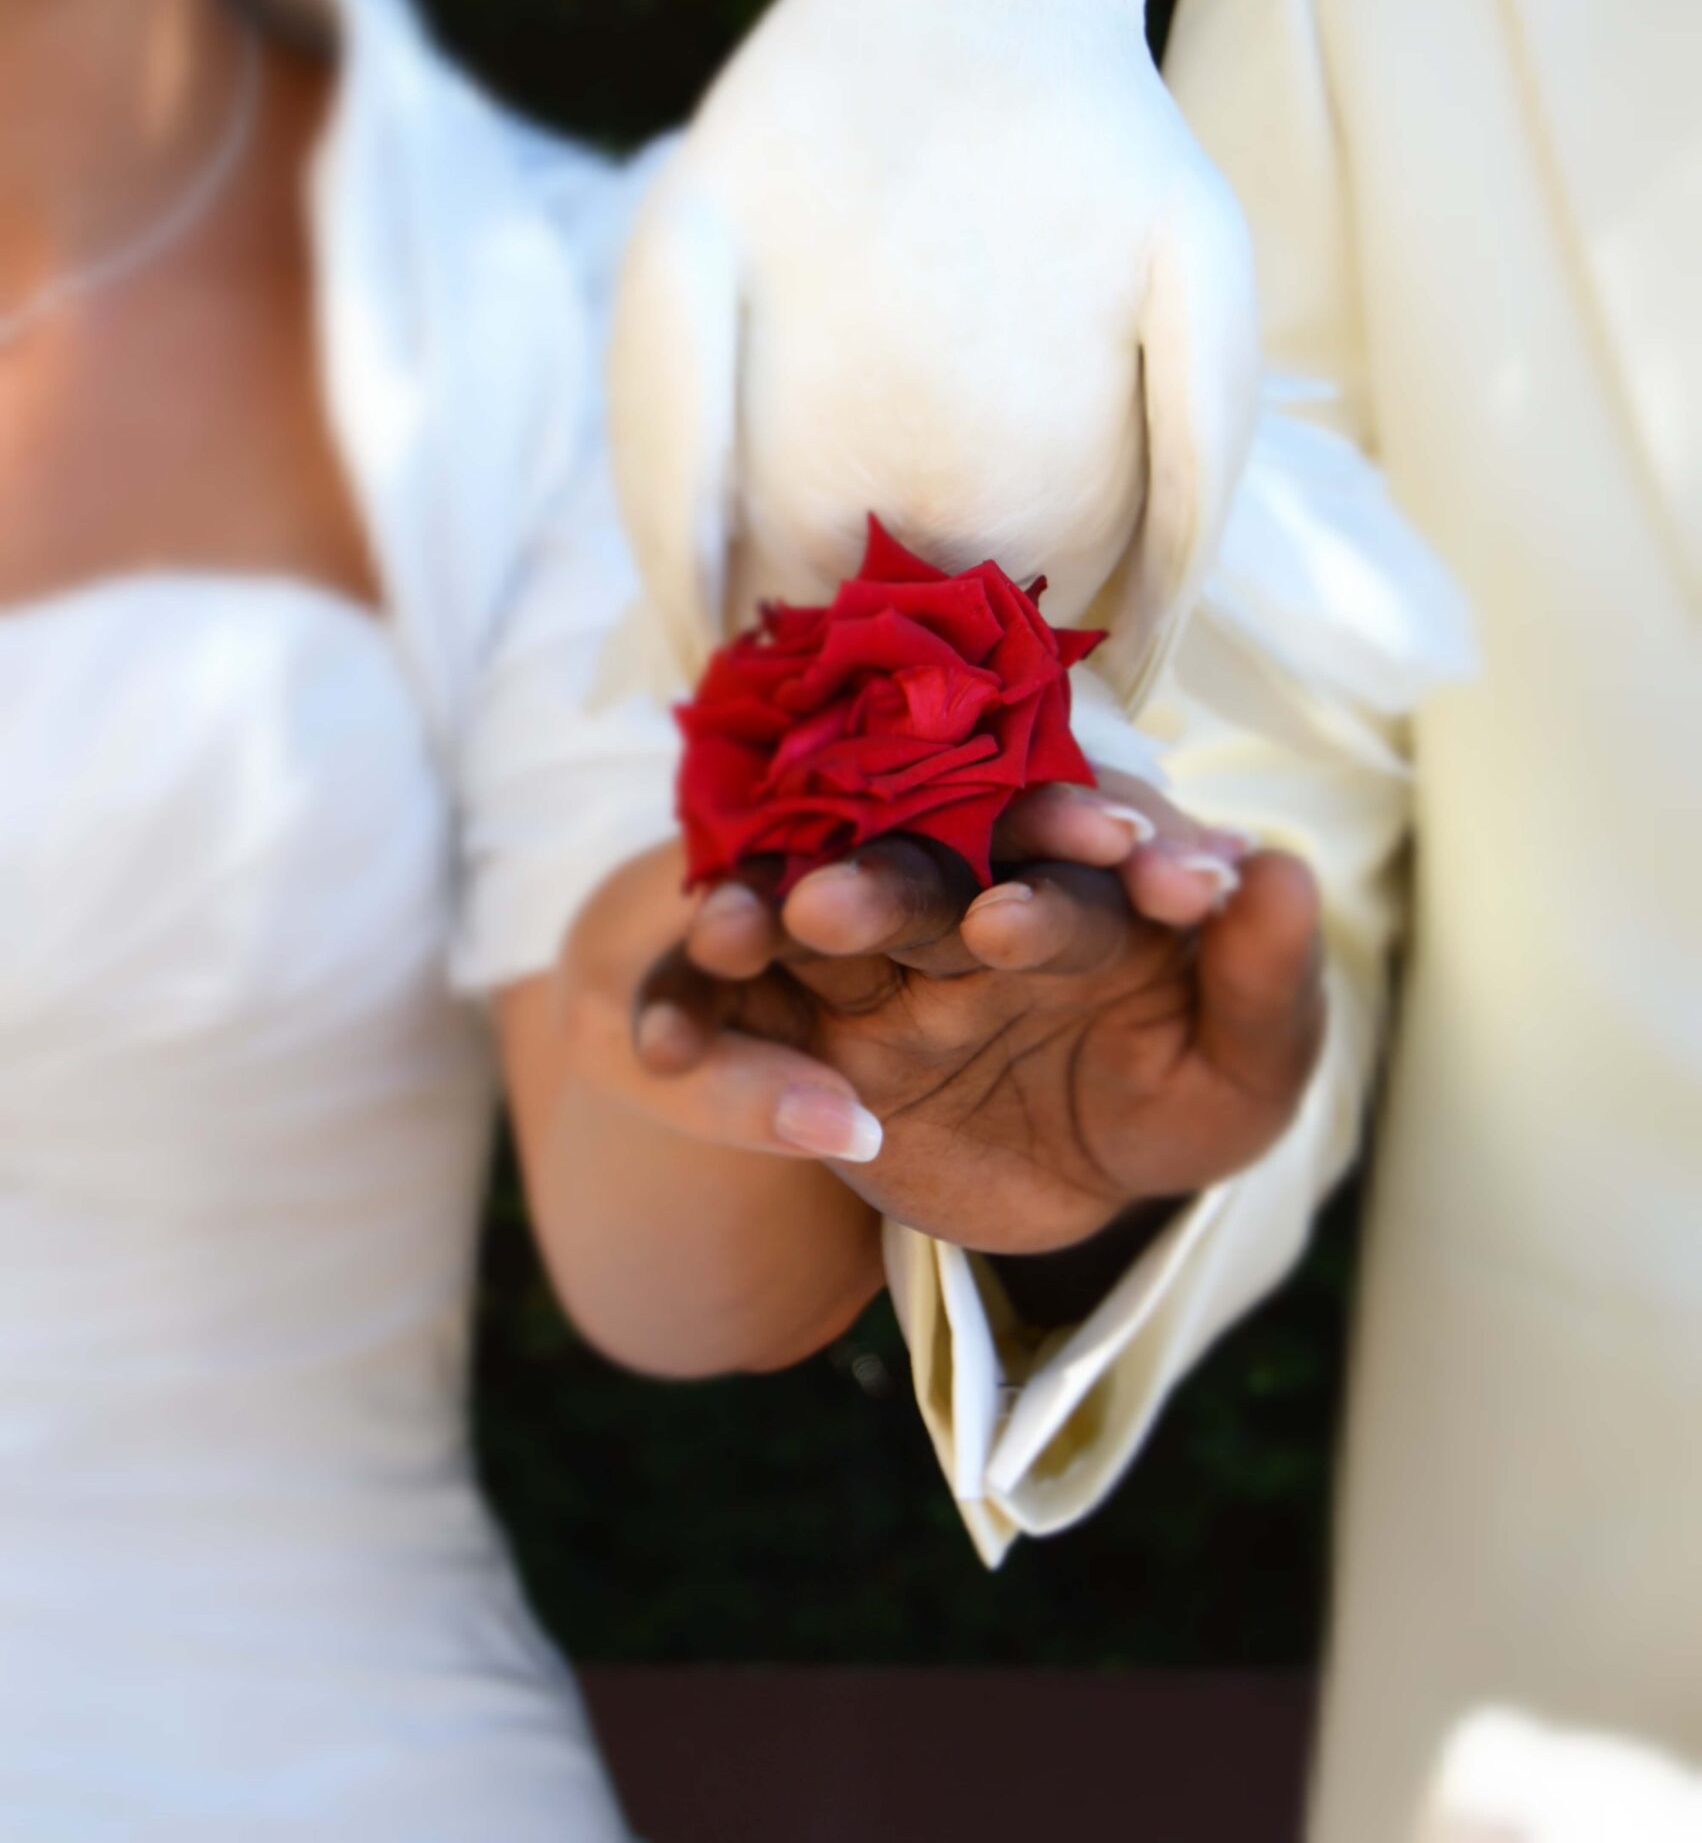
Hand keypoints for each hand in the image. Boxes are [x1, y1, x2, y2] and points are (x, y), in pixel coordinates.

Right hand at [640, 775, 1324, 1254]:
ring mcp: (867, 961)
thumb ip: (1267, 982)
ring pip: (799, 920)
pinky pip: (721, 1019)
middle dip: (883, 889)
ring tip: (721, 932)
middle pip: (917, 876)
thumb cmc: (1159, 1102)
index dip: (1079, 850)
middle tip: (840, 906)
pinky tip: (661, 1051)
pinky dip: (683, 1025)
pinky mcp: (794, 1026)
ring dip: (758, 918)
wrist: (1066, 1187)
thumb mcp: (1239, 1078)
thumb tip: (1285, 872)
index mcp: (1073, 887)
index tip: (1075, 892)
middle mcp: (960, 898)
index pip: (1072, 850)